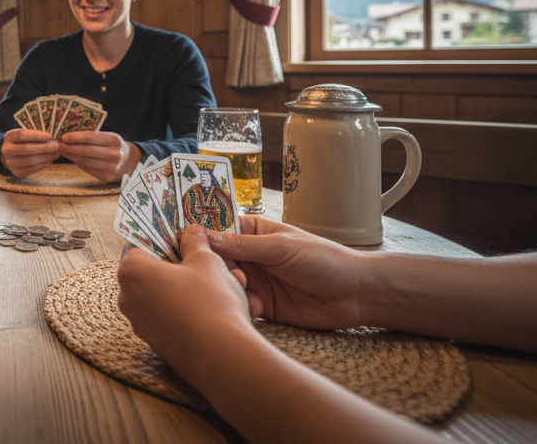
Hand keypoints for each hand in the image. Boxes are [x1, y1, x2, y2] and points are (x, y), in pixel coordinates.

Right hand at [0, 128, 59, 176]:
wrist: (10, 156)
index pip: (22, 135)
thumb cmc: (23, 142)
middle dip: (44, 148)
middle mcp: (6, 150)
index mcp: (9, 137)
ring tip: (56, 153)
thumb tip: (53, 141)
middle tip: (56, 146)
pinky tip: (50, 160)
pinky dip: (44, 164)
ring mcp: (10, 163)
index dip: (37, 135)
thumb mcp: (26, 135)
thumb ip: (36, 136)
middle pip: (26, 149)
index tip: (50, 136)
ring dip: (46, 157)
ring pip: (31, 160)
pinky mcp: (17, 173)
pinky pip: (33, 169)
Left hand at [58, 131, 139, 181]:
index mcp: (114, 140)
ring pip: (85, 161)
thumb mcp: (108, 137)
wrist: (129, 162)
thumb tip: (69, 136)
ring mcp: (112, 167)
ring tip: (63, 151)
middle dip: (70, 148)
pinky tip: (72, 158)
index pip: (91, 137)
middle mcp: (115, 154)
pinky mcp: (107, 177)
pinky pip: (88, 169)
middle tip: (59, 145)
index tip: (64, 137)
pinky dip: (78, 163)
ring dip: (71, 156)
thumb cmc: (113, 146)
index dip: (76, 137)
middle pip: (86, 151)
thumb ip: (93, 136)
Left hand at [117, 225, 255, 371]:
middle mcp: (127, 298)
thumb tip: (191, 231)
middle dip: (177, 265)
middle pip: (150, 271)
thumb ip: (194, 241)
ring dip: (185, 288)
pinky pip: (167, 317)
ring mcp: (139, 323)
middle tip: (204, 261)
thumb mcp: (206, 261)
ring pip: (162, 295)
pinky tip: (211, 309)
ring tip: (217, 285)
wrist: (221, 356)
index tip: (182, 237)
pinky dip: (184, 310)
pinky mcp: (154, 343)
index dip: (164, 239)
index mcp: (131, 271)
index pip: (141, 244)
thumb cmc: (210, 301)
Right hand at [208, 215, 370, 329]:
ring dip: (225, 286)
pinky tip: (249, 306)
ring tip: (238, 287)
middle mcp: (249, 255)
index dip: (199, 234)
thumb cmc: (324, 260)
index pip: (217, 229)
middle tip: (209, 270)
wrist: (355, 295)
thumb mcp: (281, 247)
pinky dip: (238, 306)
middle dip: (210, 265)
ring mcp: (254, 281)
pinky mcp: (261, 305)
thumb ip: (243, 244)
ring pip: (224, 283)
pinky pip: (239, 304)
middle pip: (215, 259)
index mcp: (253, 232)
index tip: (181, 240)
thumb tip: (205, 235)